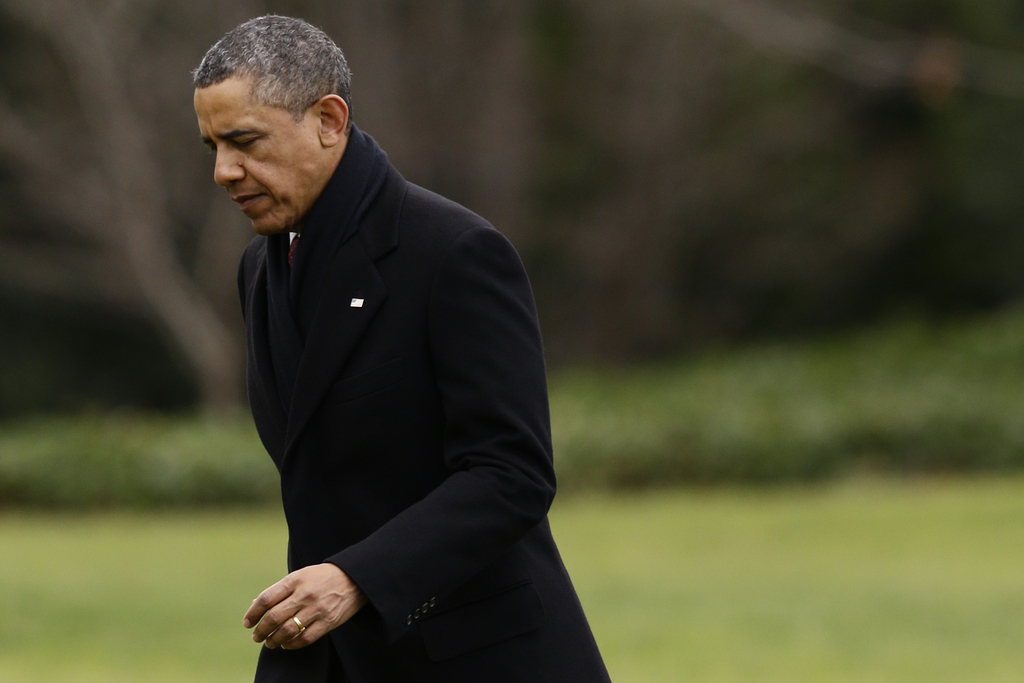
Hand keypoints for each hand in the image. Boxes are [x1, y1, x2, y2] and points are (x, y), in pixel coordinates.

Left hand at [244, 563, 366, 649]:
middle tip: (256, 636)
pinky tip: (286, 644)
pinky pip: (305, 638)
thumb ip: (280, 590)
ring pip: (287, 630)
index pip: (266, 599)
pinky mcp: (328, 621)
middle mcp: (305, 594)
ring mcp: (317, 608)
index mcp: (295, 580)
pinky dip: (292, 644)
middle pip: (274, 617)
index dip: (253, 613)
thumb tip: (255, 605)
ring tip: (270, 643)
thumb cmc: (322, 577)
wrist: (354, 578)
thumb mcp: (300, 576)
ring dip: (273, 640)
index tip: (248, 623)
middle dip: (261, 630)